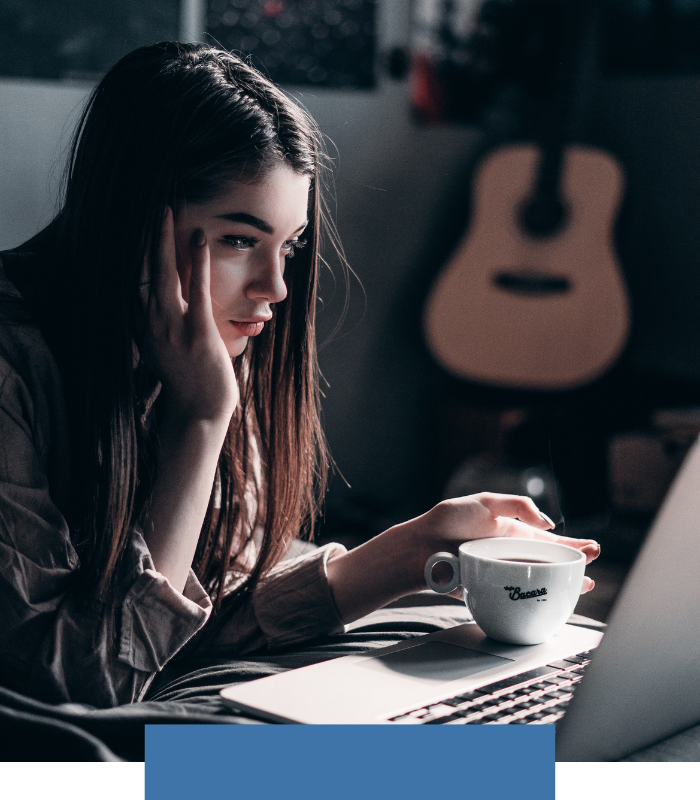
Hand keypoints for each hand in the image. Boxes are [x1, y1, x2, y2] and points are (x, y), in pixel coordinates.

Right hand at [143, 208, 237, 424]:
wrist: (199, 413)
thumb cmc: (188, 384)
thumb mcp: (166, 351)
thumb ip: (161, 327)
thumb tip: (162, 309)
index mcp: (144, 327)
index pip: (133, 281)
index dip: (132, 252)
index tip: (134, 227)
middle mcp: (152, 324)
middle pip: (142, 270)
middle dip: (144, 236)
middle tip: (149, 205)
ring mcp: (173, 327)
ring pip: (163, 274)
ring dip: (164, 239)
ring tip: (166, 209)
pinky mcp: (197, 332)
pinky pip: (195, 290)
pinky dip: (197, 262)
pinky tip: (199, 238)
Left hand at [416, 493, 598, 593]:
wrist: (419, 546)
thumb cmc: (448, 520)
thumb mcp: (486, 502)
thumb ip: (518, 506)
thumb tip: (547, 524)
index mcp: (511, 533)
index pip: (547, 540)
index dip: (571, 545)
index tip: (592, 549)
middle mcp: (510, 554)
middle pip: (548, 562)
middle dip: (573, 565)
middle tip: (593, 567)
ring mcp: (501, 573)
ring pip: (537, 582)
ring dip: (561, 584)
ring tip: (582, 586)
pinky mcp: (490, 590)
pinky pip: (517, 597)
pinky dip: (535, 600)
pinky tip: (550, 602)